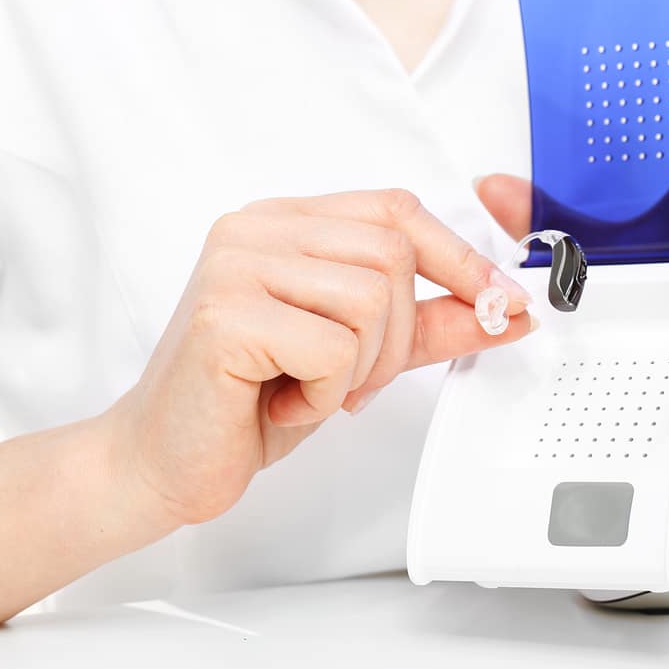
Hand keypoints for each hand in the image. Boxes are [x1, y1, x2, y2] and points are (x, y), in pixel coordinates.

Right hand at [109, 189, 535, 525]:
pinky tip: (281, 400)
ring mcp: (235, 265)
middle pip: (392, 255)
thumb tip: (505, 307)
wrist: (163, 459)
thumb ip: (427, 324)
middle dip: (397, 336)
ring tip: (309, 388)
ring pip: (371, 300)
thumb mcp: (357, 356)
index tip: (501, 302)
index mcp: (285, 223)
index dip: (459, 257)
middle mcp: (255, 229)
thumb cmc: (247, 401)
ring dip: (360, 368)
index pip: (396, 210)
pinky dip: (323, 393)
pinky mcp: (226, 314)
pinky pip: (332, 347)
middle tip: (350, 379)